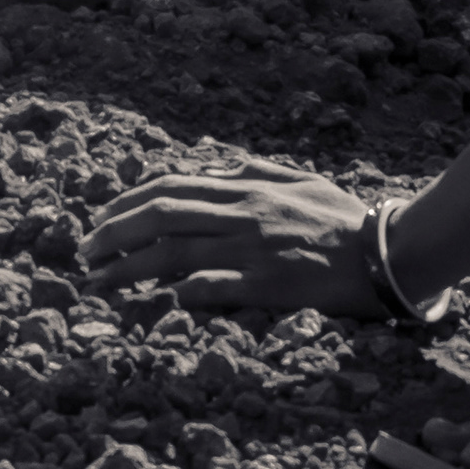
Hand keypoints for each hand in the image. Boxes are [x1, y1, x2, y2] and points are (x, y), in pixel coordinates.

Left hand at [79, 161, 390, 317]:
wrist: (387, 251)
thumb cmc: (344, 219)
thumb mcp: (299, 180)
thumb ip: (257, 171)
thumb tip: (222, 166)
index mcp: (245, 189)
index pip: (169, 189)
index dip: (125, 204)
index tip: (99, 221)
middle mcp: (240, 214)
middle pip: (159, 216)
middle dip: (112, 233)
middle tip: (82, 253)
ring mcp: (251, 249)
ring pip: (173, 252)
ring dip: (127, 267)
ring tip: (96, 282)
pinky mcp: (266, 284)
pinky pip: (212, 286)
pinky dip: (178, 292)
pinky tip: (153, 303)